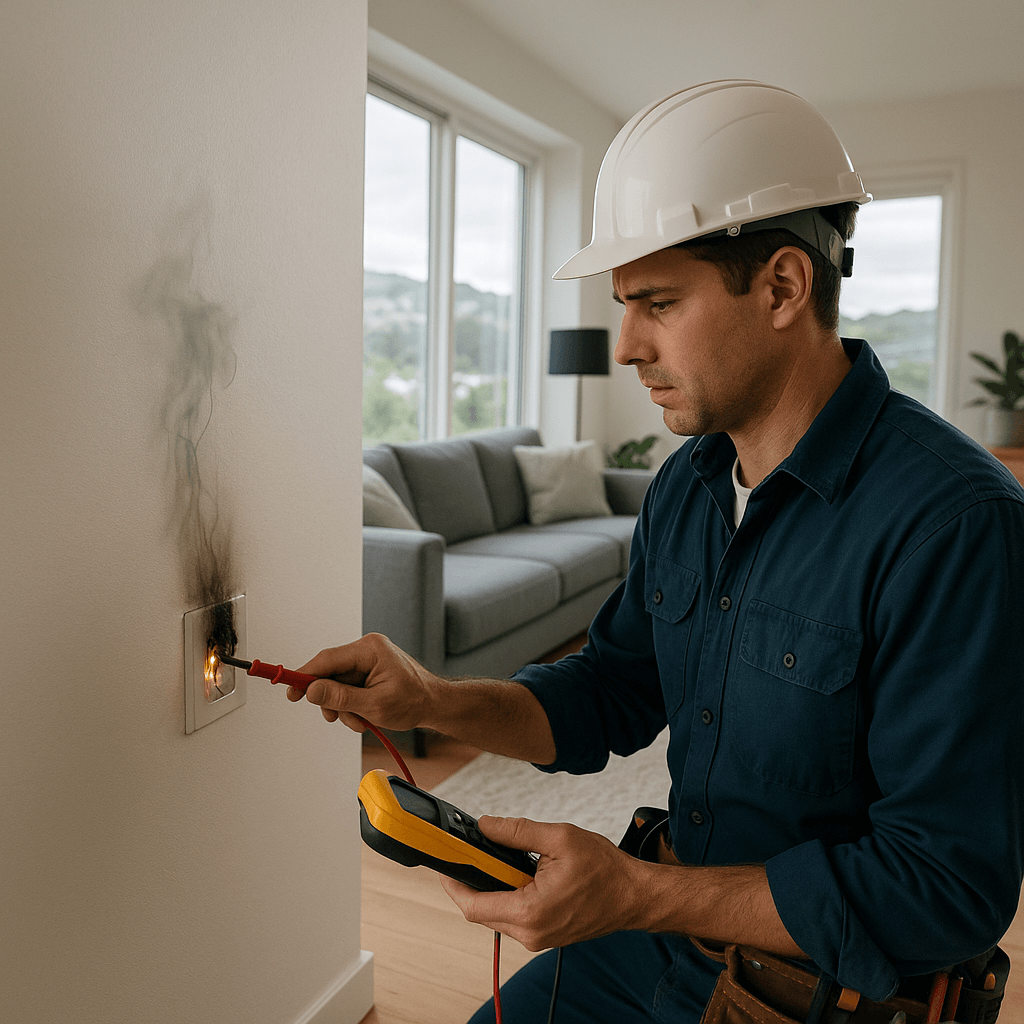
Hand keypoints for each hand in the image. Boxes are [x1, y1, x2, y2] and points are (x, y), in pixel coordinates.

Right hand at [289, 632, 435, 731]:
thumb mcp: (374, 705)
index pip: (327, 659)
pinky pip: (347, 688)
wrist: (434, 705)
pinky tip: (364, 717)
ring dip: (343, 708)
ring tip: (361, 721)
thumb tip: (311, 691)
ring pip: (337, 685)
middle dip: (332, 700)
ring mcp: (367, 660)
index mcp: (369, 649)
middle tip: (335, 717)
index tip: (289, 691)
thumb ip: (341, 697)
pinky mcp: (368, 671)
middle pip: (330, 674)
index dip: (305, 675)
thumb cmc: (413, 701)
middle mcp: (366, 650)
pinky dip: (351, 706)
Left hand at [439, 816, 647, 950]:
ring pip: (496, 914)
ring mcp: (538, 937)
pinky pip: (513, 916)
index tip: (445, 862)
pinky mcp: (544, 934)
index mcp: (531, 912)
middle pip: (480, 912)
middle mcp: (531, 932)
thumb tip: (485, 825)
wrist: (634, 895)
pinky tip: (517, 872)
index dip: (453, 883)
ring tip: (501, 858)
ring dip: (491, 887)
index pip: (473, 905)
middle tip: (471, 852)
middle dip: (471, 881)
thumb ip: (516, 831)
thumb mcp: (559, 837)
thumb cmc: (605, 870)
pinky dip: (507, 894)